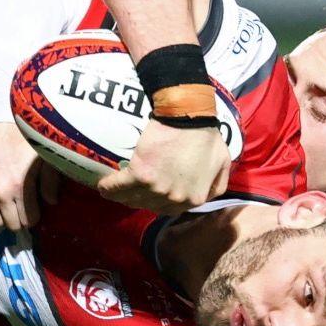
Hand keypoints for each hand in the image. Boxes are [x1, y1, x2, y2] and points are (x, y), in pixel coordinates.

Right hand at [0, 122, 61, 230]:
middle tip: (21, 206)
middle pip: (11, 224)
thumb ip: (50, 182)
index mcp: (18, 187)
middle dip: (19, 218)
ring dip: (2, 214)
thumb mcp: (43, 156)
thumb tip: (51, 202)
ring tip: (7, 202)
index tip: (34, 207)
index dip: (34, 215)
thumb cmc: (22, 136)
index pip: (29, 220)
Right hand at [95, 119, 229, 213]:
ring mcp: (156, 188)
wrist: (188, 116)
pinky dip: (108, 188)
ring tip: (114, 189)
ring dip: (120, 196)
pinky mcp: (139, 174)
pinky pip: (117, 187)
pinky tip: (102, 187)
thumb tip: (203, 197)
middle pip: (148, 205)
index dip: (156, 201)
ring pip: (131, 199)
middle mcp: (174, 198)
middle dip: (137, 199)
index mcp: (193, 199)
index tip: (148, 194)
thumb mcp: (222, 165)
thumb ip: (215, 186)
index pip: (169, 209)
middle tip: (130, 190)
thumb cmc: (206, 136)